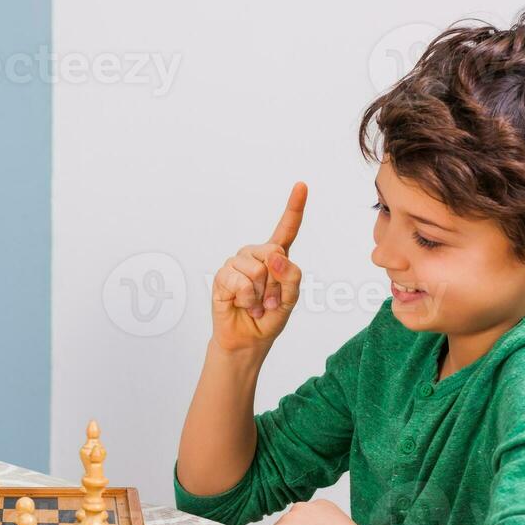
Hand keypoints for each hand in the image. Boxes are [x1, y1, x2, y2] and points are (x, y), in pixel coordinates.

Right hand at [211, 182, 306, 353]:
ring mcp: (237, 264)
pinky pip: (239, 281)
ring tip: (256, 304)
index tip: (302, 185)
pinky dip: (246, 298)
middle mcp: (255, 255)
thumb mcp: (291, 299)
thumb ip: (290, 276)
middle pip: (273, 252)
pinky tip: (243, 305)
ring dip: (260, 294)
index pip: (286, 229)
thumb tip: (274, 257)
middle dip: (276, 282)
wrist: (247, 339)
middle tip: (270, 300)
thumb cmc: (270, 317)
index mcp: (276, 257)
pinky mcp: (222, 276)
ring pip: (256, 269)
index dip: (294, 207)